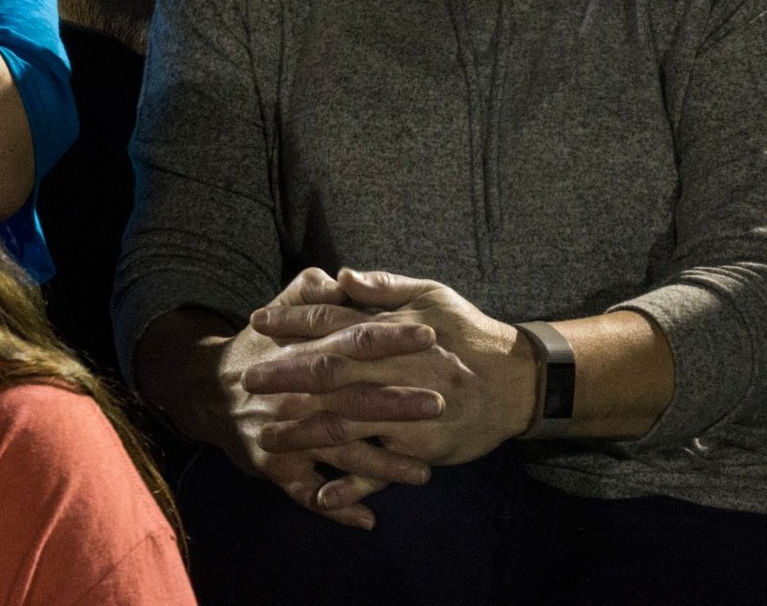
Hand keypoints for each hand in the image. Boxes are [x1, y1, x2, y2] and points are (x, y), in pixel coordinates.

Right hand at [202, 270, 443, 529]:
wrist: (207, 390)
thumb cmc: (258, 349)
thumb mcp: (277, 311)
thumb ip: (310, 293)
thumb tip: (343, 279)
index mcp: (300, 352)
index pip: (349, 340)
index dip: (388, 337)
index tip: (429, 334)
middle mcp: (294, 395)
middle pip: (348, 397)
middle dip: (393, 402)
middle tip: (438, 404)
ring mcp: (285, 435)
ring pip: (336, 451)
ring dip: (379, 464)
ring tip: (423, 472)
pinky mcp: (276, 468)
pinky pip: (307, 492)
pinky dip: (335, 507)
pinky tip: (367, 518)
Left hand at [245, 269, 539, 469]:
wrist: (519, 381)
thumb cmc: (469, 332)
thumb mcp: (431, 295)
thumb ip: (383, 287)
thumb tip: (340, 274)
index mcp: (392, 333)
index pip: (331, 323)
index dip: (291, 322)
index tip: (256, 322)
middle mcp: (394, 372)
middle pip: (328, 373)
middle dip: (284, 376)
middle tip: (247, 380)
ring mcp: (407, 413)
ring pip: (346, 423)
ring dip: (303, 432)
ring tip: (266, 438)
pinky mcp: (422, 447)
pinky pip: (382, 469)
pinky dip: (352, 484)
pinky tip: (320, 493)